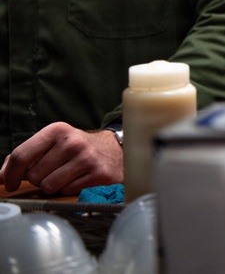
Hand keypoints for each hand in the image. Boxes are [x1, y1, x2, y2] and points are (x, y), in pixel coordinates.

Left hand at [0, 122, 122, 194]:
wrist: (115, 150)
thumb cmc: (77, 148)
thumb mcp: (53, 143)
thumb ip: (26, 156)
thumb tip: (0, 177)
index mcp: (57, 130)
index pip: (21, 155)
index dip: (10, 174)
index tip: (10, 184)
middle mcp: (72, 142)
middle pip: (34, 175)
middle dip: (39, 179)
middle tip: (52, 172)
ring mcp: (87, 158)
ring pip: (49, 186)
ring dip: (54, 185)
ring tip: (66, 175)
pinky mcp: (98, 174)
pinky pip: (68, 191)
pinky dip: (70, 189)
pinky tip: (79, 179)